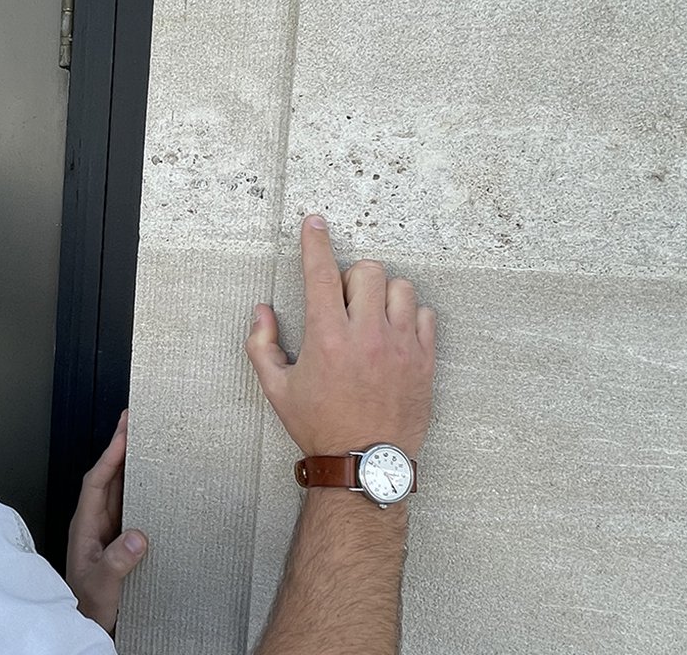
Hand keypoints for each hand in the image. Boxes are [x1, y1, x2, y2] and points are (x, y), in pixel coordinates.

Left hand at [66, 410, 147, 633]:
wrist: (89, 626)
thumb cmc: (88, 607)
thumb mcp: (102, 587)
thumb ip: (117, 563)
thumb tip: (137, 537)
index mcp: (85, 527)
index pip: (96, 482)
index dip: (110, 456)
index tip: (124, 433)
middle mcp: (95, 523)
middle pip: (107, 477)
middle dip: (120, 447)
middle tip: (134, 419)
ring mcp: (107, 530)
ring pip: (119, 488)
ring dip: (130, 463)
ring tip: (145, 437)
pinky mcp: (120, 539)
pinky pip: (130, 505)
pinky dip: (140, 486)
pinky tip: (154, 478)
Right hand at [244, 215, 435, 455]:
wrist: (363, 463)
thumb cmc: (318, 425)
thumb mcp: (276, 389)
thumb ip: (262, 345)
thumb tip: (262, 311)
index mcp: (327, 338)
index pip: (322, 274)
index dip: (315, 242)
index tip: (314, 223)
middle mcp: (367, 336)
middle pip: (368, 271)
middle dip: (353, 278)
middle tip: (345, 303)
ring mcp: (401, 346)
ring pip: (401, 287)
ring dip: (383, 294)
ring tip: (372, 317)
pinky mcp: (424, 360)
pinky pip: (425, 315)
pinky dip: (409, 316)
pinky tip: (394, 334)